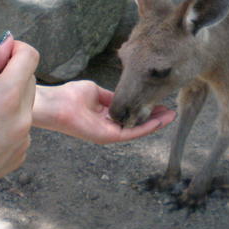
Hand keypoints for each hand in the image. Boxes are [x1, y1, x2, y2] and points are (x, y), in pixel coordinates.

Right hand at [0, 35, 38, 202]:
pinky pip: (21, 128)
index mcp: (8, 95)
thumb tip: (7, 44)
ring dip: (10, 101)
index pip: (30, 57)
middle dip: (11, 75)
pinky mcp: (20, 154)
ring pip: (25, 105)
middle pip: (29, 81)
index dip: (17, 49)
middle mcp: (23, 117)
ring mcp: (24, 139)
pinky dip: (8, 124)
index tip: (3, 53)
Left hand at [34, 80, 175, 143]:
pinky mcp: (106, 137)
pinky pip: (130, 133)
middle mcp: (108, 128)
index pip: (131, 115)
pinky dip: (145, 127)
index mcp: (106, 117)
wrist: (56, 103)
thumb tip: (124, 95)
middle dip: (155, 118)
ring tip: (170, 117)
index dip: (146, 110)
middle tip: (171, 112)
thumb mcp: (97, 92)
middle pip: (137, 124)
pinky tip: (158, 121)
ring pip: (137, 130)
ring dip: (155, 124)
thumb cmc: (70, 96)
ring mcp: (108, 134)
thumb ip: (111, 97)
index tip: (160, 103)